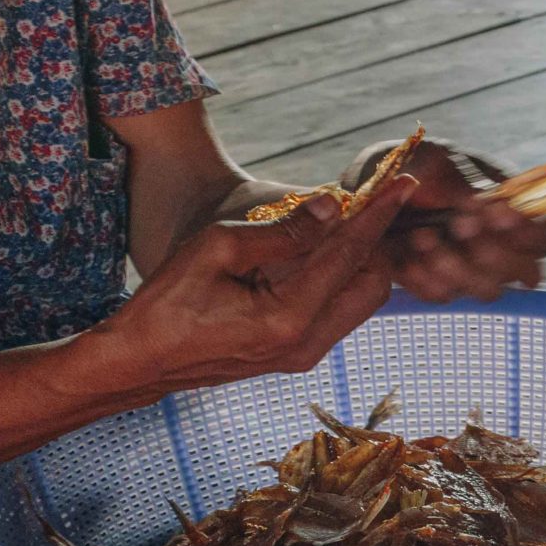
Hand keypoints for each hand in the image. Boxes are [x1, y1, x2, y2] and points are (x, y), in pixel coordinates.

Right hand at [91, 178, 415, 393]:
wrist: (141, 361)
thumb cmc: (166, 302)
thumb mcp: (217, 249)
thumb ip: (281, 231)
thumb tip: (333, 206)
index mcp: (289, 318)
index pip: (351, 256)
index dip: (379, 215)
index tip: (403, 184)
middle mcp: (308, 343)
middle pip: (373, 286)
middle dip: (376, 242)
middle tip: (365, 203)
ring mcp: (305, 355)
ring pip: (360, 302)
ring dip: (359, 261)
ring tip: (341, 223)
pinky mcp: (297, 355)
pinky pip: (337, 313)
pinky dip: (339, 280)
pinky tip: (320, 251)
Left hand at [343, 138, 545, 303]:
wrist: (368, 190)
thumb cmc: (412, 168)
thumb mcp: (439, 164)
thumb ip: (469, 188)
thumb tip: (492, 208)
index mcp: (510, 215)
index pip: (545, 238)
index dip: (530, 234)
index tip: (497, 215)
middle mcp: (498, 249)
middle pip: (526, 274)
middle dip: (493, 251)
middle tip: (459, 225)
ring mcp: (471, 273)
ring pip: (486, 291)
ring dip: (455, 265)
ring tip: (420, 235)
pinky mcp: (440, 286)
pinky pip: (445, 296)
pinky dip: (425, 277)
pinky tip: (407, 254)